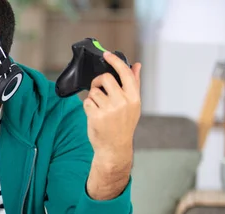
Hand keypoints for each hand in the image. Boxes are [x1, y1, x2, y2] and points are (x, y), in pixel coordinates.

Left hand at [84, 52, 141, 169]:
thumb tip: (137, 65)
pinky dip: (88, 107)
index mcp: (134, 98)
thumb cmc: (123, 125)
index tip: (107, 55)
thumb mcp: (133, 105)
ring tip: (99, 108)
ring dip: (93, 97)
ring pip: (94, 91)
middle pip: (105, 78)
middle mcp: (123, 102)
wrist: (114, 147)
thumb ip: (134, 84)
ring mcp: (109, 109)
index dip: (115, 61)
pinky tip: (94, 115)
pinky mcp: (96, 116)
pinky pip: (87, 102)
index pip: (125, 73)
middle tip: (98, 89)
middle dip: (98, 81)